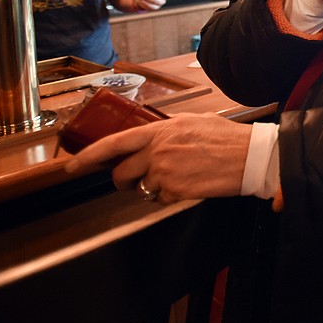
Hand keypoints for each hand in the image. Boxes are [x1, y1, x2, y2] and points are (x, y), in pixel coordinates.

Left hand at [64, 113, 251, 203]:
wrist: (251, 156)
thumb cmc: (227, 138)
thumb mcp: (193, 122)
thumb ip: (166, 131)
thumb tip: (150, 139)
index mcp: (161, 130)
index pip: (114, 143)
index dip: (88, 156)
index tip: (71, 167)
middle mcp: (158, 150)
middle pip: (122, 173)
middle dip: (124, 181)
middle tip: (134, 181)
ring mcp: (166, 172)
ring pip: (142, 189)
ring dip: (153, 188)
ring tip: (179, 177)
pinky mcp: (176, 191)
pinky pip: (159, 200)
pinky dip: (169, 197)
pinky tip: (188, 185)